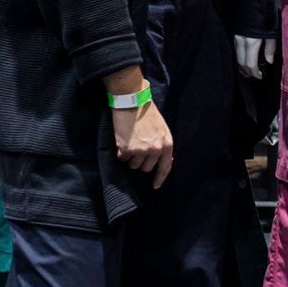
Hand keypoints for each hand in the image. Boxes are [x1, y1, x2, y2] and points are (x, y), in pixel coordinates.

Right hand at [106, 66, 172, 187]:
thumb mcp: (162, 129)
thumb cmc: (146, 113)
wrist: (132, 101)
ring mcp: (142, 151)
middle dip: (140, 161)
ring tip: (130, 140)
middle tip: (137, 147)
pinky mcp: (128, 149)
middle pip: (147, 168)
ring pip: (133, 165)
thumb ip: (162, 145)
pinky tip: (122, 139)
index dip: (160, 178)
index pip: (165, 167)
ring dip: (130, 156)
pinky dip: (120, 152)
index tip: (155, 186)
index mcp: (167, 144)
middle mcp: (156, 150)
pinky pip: (122, 158)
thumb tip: (164, 160)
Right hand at [233, 35, 276, 78]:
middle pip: (240, 61)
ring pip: (235, 55)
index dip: (254, 72)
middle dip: (245, 71)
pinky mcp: (233, 32)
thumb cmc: (265, 12)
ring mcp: (235, 35)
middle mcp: (240, 39)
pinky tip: (243, 56)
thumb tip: (270, 61)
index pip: (250, 63)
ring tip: (247, 68)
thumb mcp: (272, 32)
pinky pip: (234, 48)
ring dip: (240, 64)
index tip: (259, 76)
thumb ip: (270, 47)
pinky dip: (238, 55)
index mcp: (251, 41)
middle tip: (251, 75)